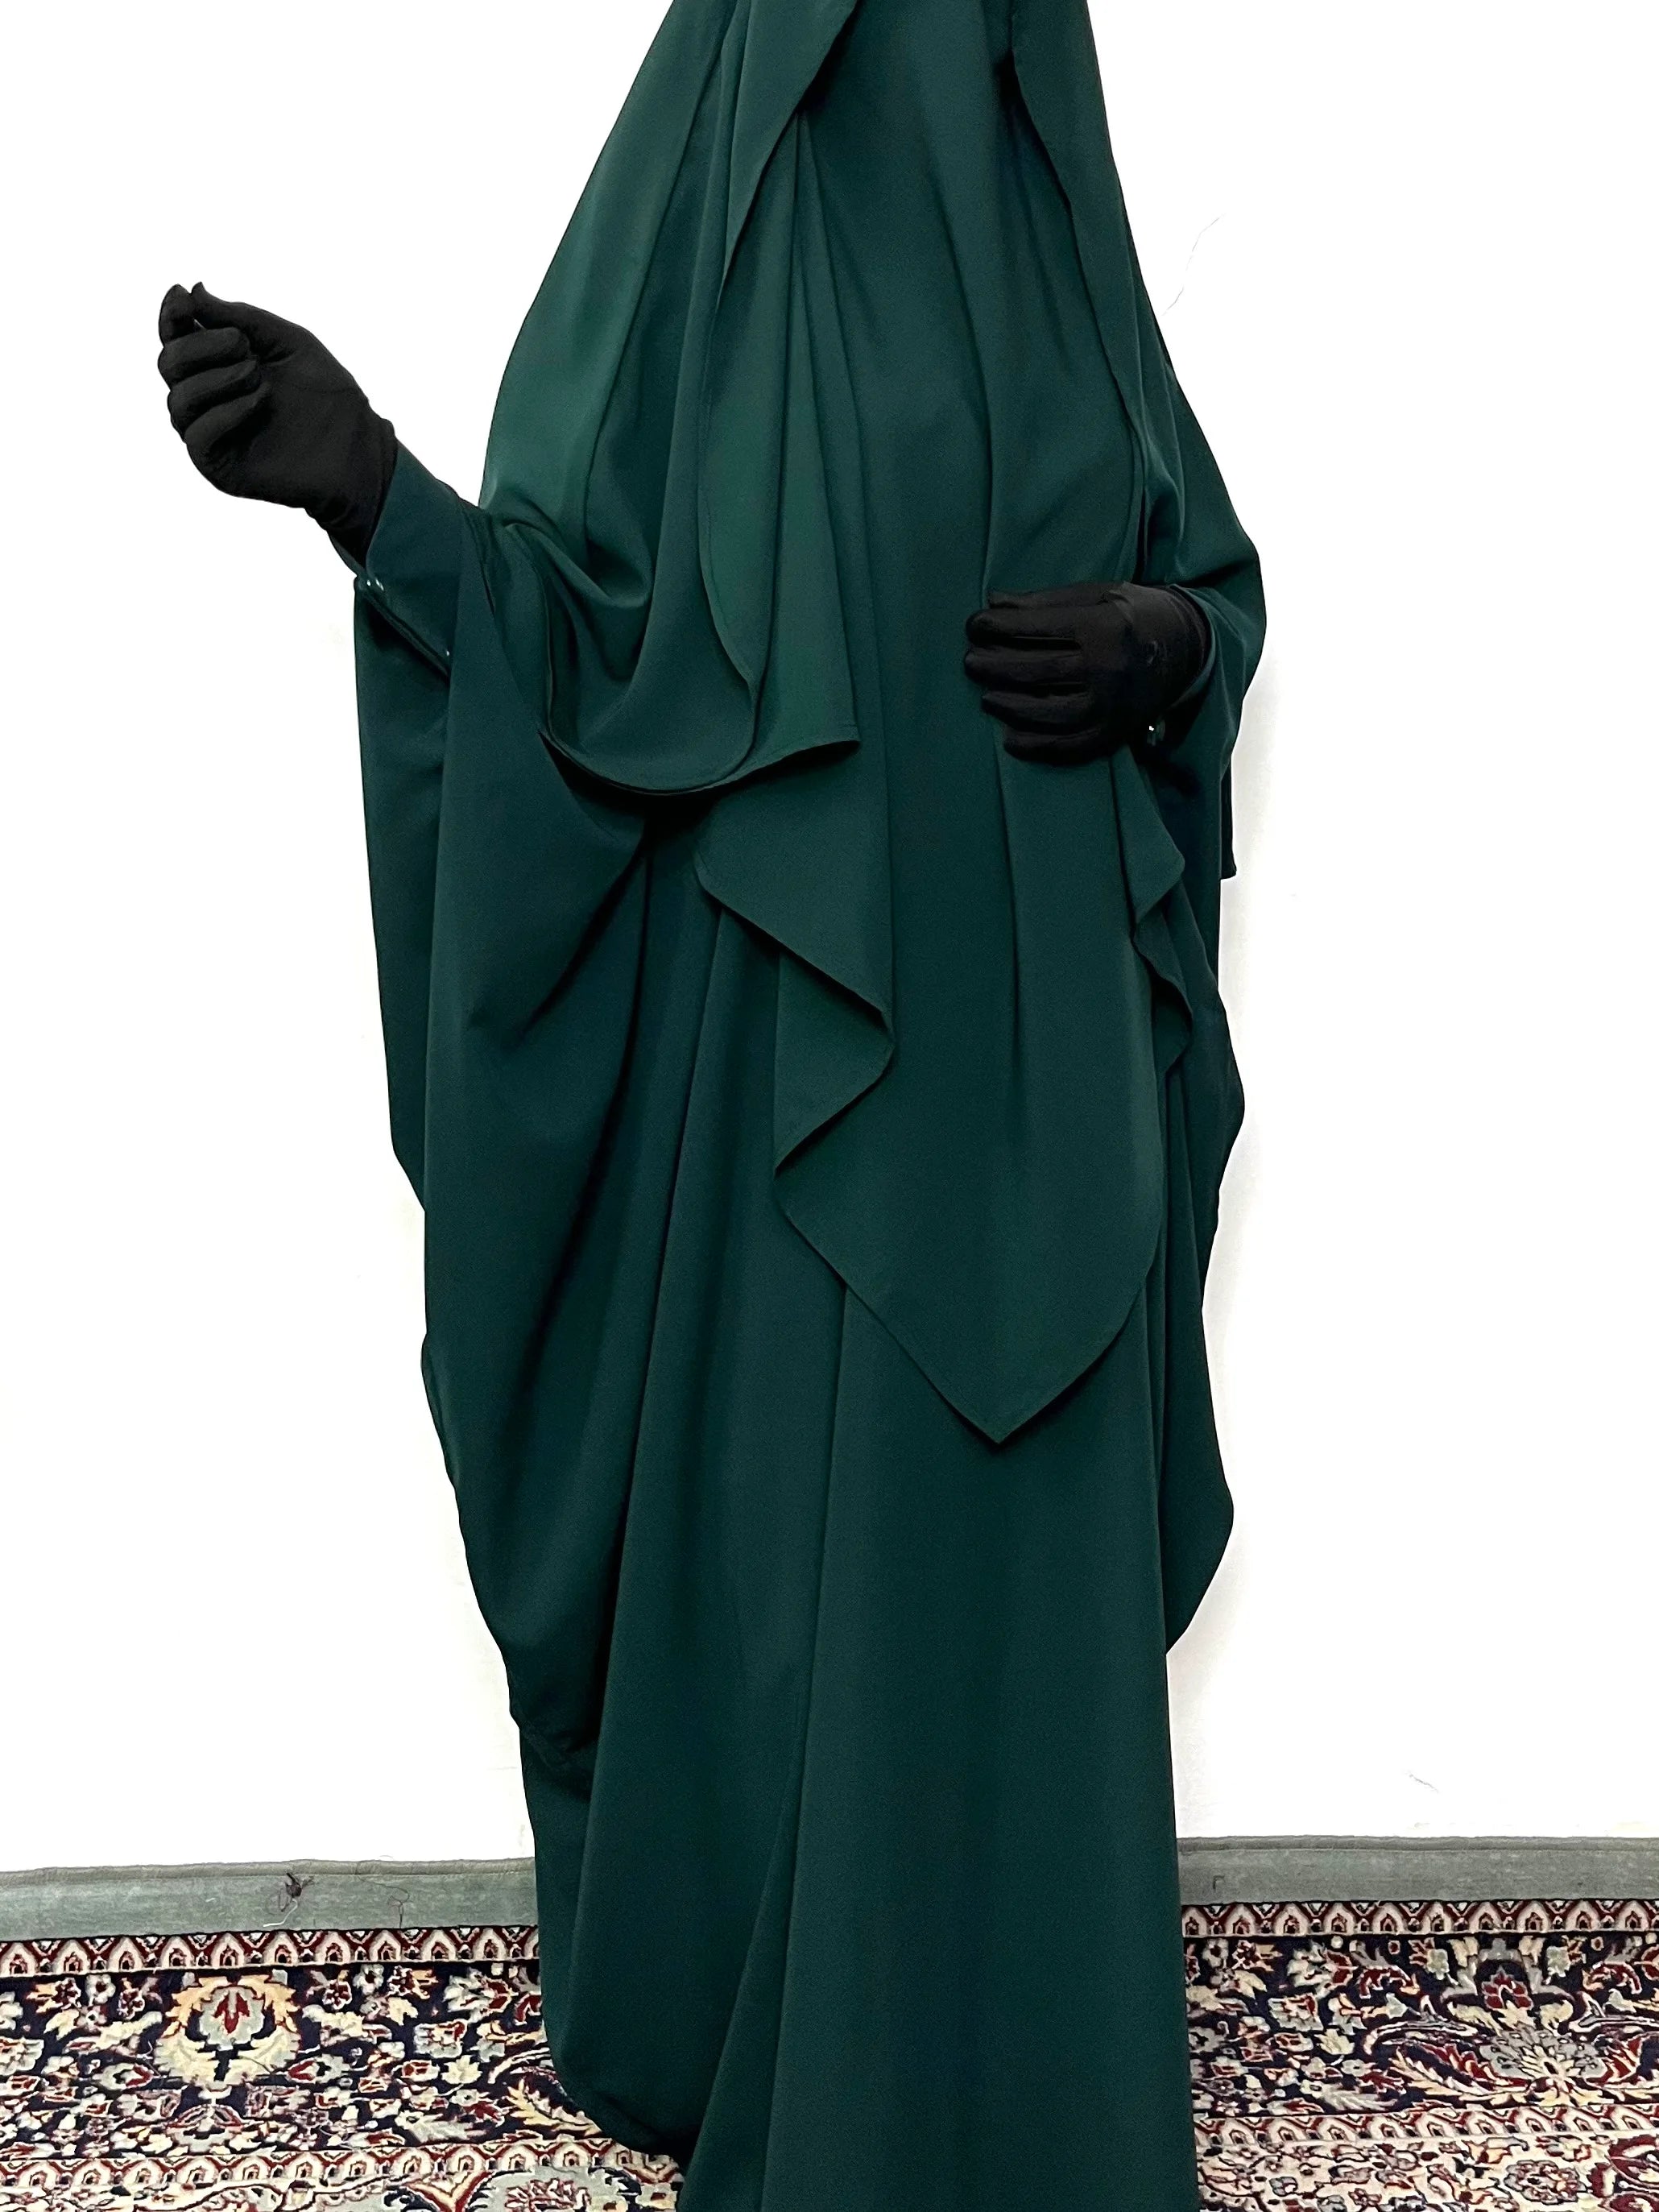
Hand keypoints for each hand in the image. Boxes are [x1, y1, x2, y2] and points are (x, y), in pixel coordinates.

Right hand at [156, 282, 396, 559]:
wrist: (357, 446)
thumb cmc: (328, 394)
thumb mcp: (287, 342)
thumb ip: (240, 317)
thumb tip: (192, 291)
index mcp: (218, 364)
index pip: (175, 336)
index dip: (172, 314)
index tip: (185, 297)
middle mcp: (208, 397)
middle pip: (169, 363)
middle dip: (201, 345)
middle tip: (246, 346)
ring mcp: (211, 433)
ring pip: (178, 400)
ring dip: (216, 379)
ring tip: (259, 376)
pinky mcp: (219, 466)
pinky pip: (197, 436)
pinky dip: (223, 413)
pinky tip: (257, 401)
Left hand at [963, 581, 1209, 763]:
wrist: (1187, 649)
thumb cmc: (1133, 614)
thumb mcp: (1097, 594)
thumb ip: (1045, 602)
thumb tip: (993, 604)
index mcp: (1104, 626)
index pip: (1037, 629)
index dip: (997, 627)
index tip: (974, 626)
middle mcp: (1109, 668)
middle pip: (1036, 672)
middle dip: (995, 667)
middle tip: (970, 662)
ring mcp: (1113, 706)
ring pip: (1048, 714)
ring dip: (1009, 707)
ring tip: (986, 697)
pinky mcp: (1115, 733)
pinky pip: (1069, 747)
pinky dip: (1036, 747)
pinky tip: (1010, 739)